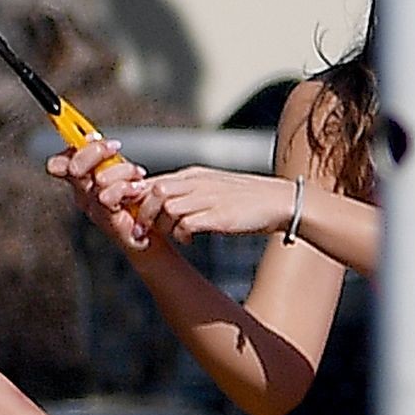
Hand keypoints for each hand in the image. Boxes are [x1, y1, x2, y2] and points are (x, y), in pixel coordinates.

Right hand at [46, 140, 149, 251]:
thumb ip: (104, 156)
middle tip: (115, 148)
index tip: (92, 136)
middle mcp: (82, 197)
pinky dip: (126, 188)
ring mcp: (94, 211)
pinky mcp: (108, 223)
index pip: (59, 163)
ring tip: (137, 175)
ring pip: (97, 180)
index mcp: (81, 182)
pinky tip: (138, 189)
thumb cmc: (136, 201)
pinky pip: (107, 198)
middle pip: (74, 167)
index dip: (72, 148)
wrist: (153, 233)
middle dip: (96, 151)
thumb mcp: (120, 171)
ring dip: (122, 171)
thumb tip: (88, 136)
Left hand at [118, 167, 297, 244]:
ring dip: (162, 224)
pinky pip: (187, 223)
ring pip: (167, 206)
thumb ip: (186, 192)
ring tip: (170, 234)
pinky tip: (188, 240)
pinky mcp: (219, 216)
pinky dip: (181, 234)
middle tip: (145, 230)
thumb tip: (159, 203)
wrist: (279, 201)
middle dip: (144, 212)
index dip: (138, 199)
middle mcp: (198, 182)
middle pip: (155, 190)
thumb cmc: (243, 199)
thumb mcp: (211, 188)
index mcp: (193, 175)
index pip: (154, 180)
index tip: (134, 215)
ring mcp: (209, 198)